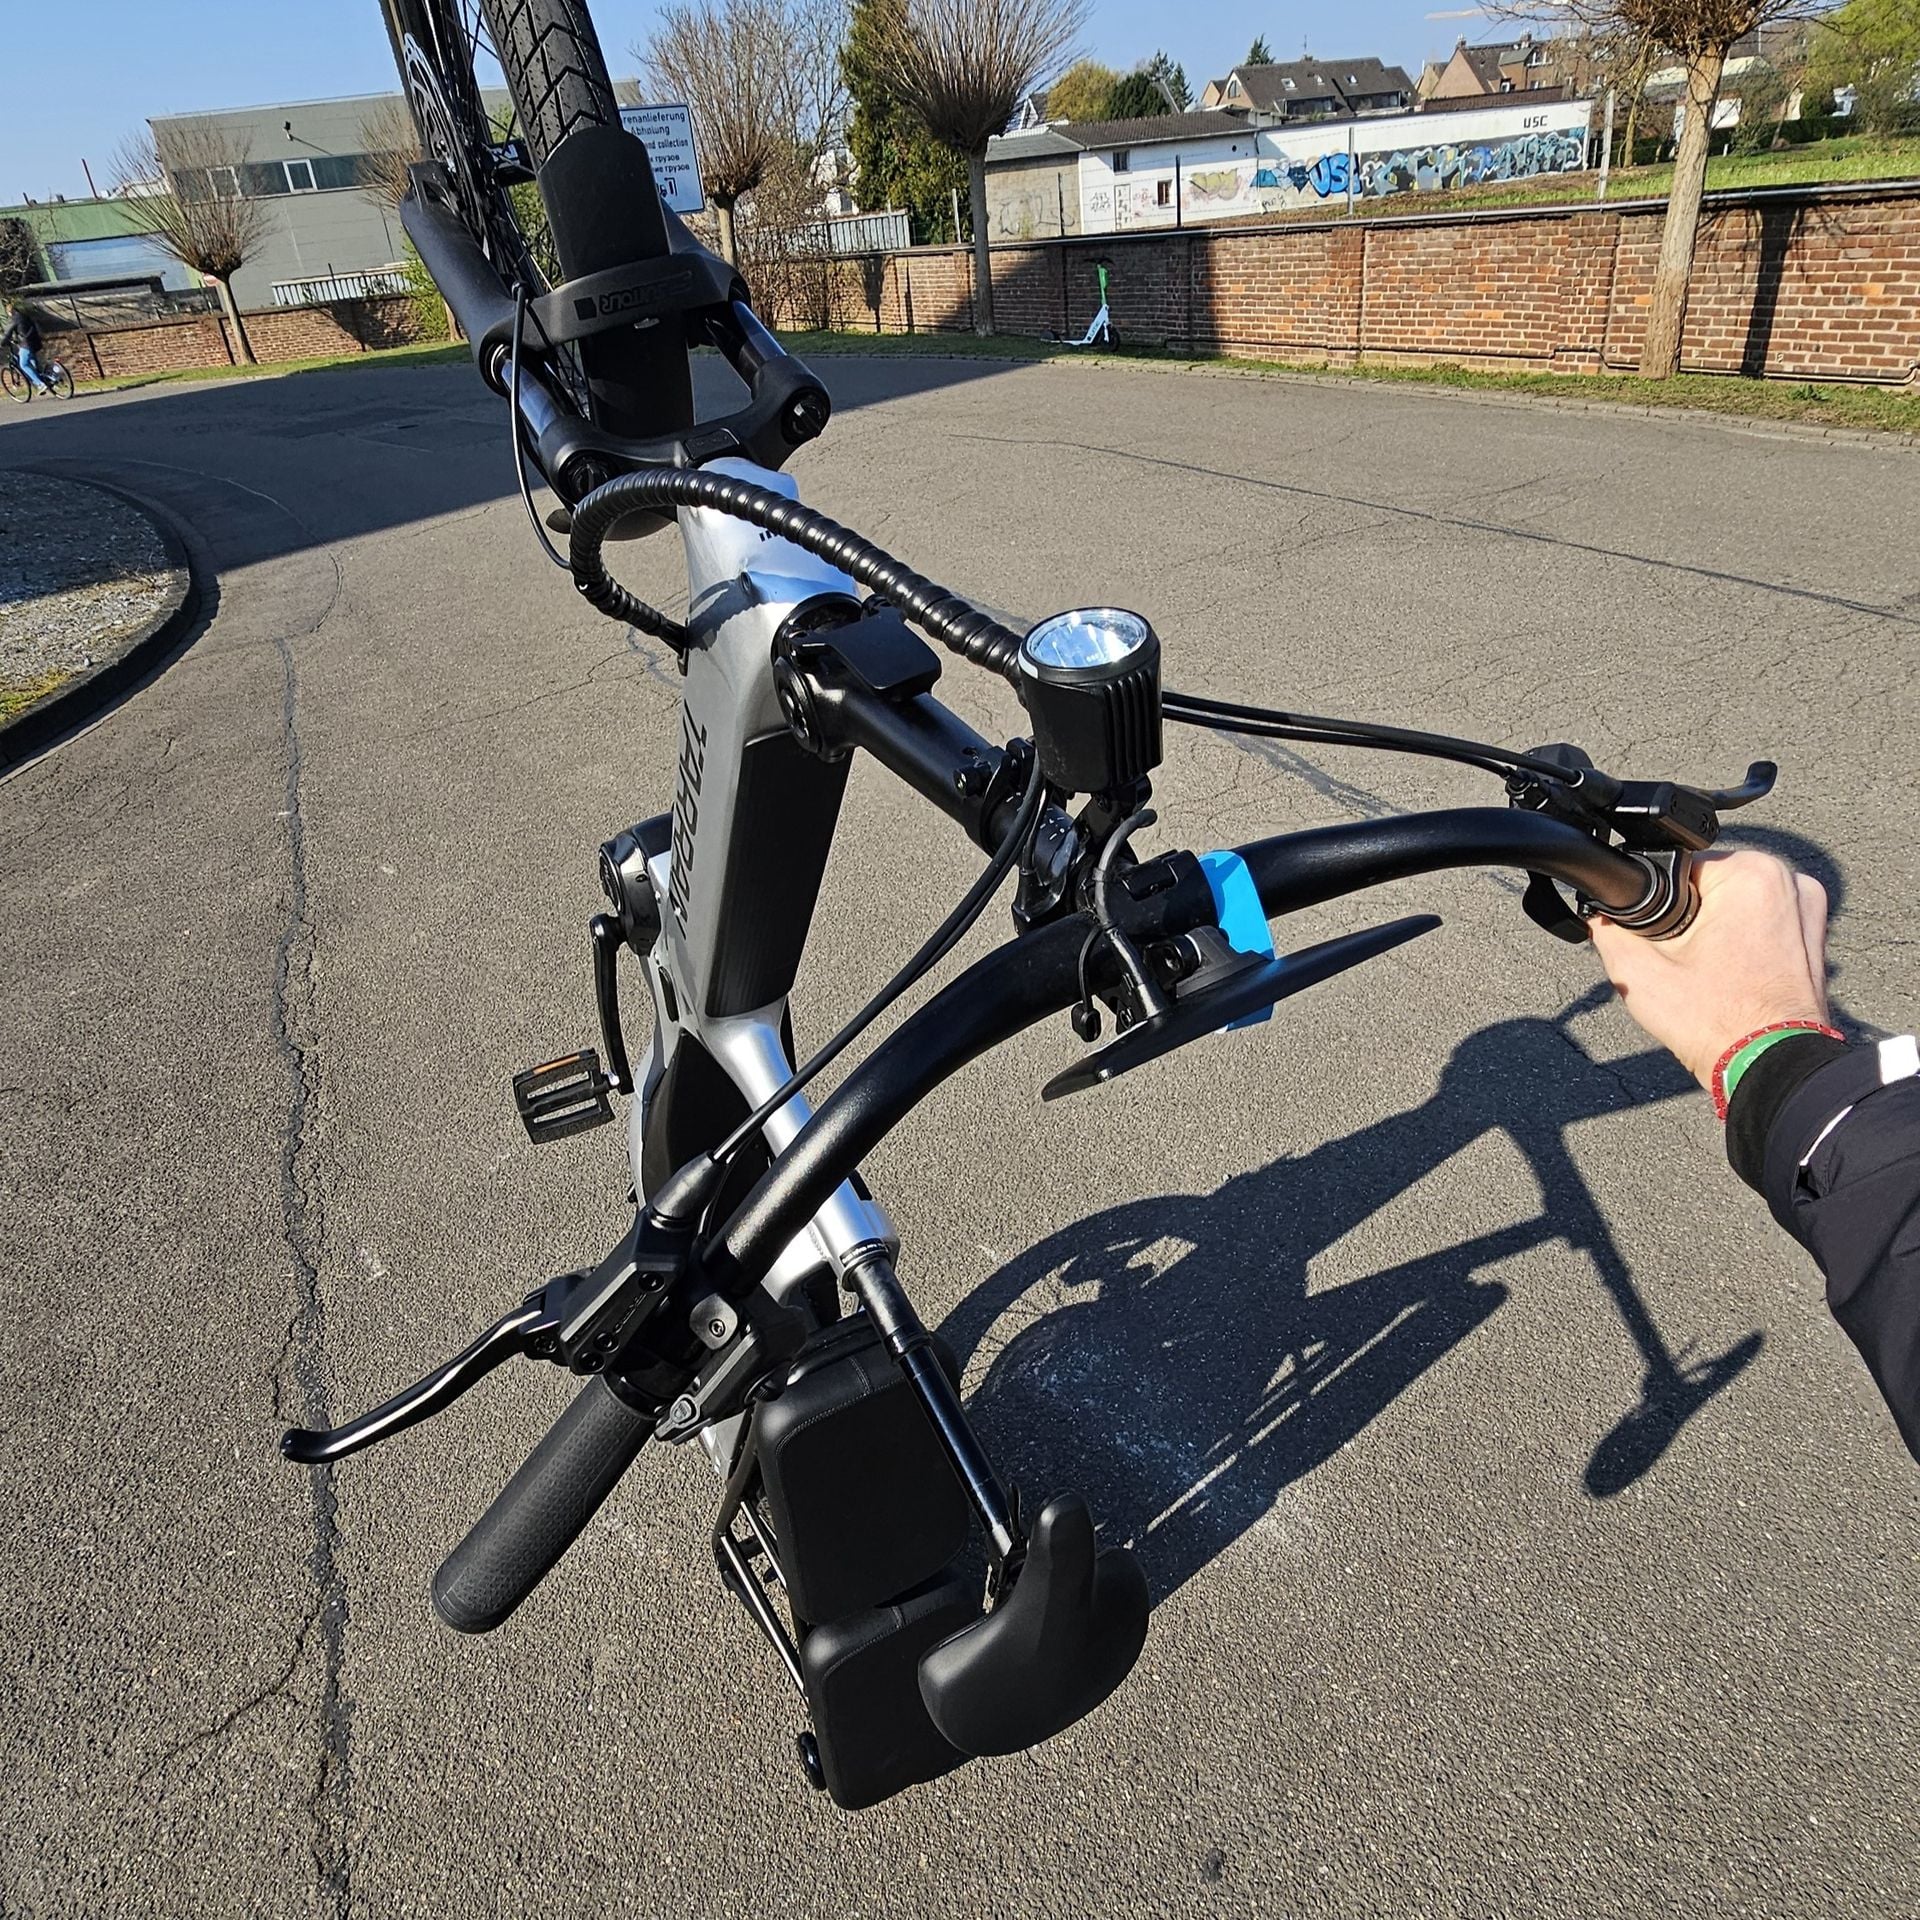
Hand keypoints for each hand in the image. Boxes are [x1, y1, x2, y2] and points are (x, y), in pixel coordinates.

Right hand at [1589, 849, 1829, 1089]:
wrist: (1770, 1066)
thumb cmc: (1720, 1024)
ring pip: (1736, 904)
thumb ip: (1608, 931)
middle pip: (1709, 885)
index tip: (1659, 939)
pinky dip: (1743, 941)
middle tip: (1683, 962)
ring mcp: (1809, 907)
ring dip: (1716, 929)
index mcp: (1750, 874)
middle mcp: (1788, 880)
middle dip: (1687, 917)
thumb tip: (1600, 915)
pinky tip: (1732, 974)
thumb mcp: (1638, 973)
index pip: (1678, 867)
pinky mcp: (1815, 933)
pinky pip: (1763, 921)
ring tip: (1710, 971)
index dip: (1656, 904)